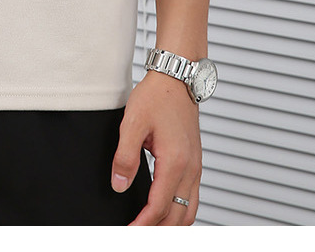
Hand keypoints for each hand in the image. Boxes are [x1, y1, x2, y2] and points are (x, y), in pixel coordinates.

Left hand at [111, 70, 201, 224]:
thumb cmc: (157, 96)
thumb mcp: (132, 122)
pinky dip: (179, 211)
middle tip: (136, 234)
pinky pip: (192, 198)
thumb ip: (125, 156)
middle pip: (177, 216)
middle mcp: (190, 168)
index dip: (143, 225)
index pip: (159, 207)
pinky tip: (165, 211)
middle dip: (158, 231)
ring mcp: (195, 167)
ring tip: (149, 228)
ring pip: (189, 210)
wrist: (177, 79)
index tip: (128, 232)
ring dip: (171, 225)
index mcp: (174, 162)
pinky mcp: (195, 163)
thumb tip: (119, 184)